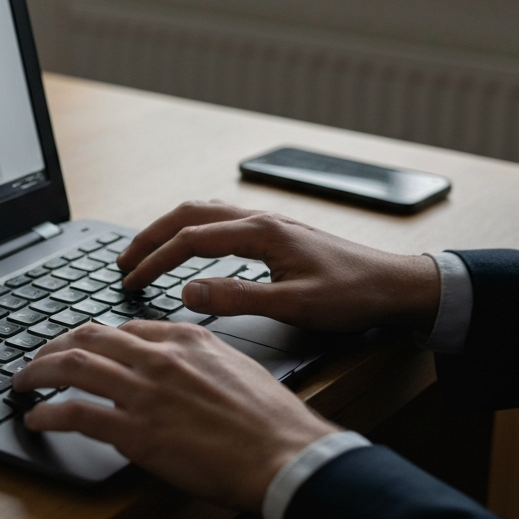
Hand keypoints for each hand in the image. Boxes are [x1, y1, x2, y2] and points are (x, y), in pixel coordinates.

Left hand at [12, 320, 336, 510]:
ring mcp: (144, 393)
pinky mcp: (135, 432)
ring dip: (37, 373)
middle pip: (88, 338)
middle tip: (38, 360)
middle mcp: (158, 357)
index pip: (124, 328)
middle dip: (54, 347)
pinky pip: (75, 415)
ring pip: (72, 367)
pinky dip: (47, 414)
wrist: (283, 453)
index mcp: (185, 338)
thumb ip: (199, 360)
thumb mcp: (236, 367)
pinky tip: (36, 420)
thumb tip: (178, 367)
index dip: (94, 338)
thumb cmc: (269, 419)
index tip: (82, 348)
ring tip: (22, 382)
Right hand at [117, 201, 439, 333]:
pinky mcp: (276, 233)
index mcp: (260, 233)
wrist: (395, 285)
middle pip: (188, 215)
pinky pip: (221, 220)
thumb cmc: (351, 296)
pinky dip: (193, 229)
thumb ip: (237, 298)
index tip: (130, 281)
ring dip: (170, 229)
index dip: (154, 260)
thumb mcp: (294, 305)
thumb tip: (187, 292)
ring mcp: (268, 223)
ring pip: (204, 213)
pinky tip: (191, 247)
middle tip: (123, 261)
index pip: (189, 240)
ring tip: (146, 251)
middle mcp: (260, 219)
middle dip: (150, 236)